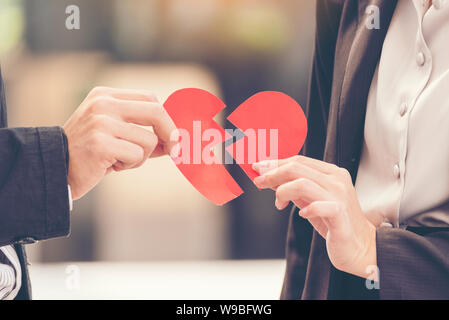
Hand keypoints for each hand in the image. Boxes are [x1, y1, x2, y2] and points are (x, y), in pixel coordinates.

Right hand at [64, 87, 177, 199]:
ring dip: (141, 156)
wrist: (55, 168)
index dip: (168, 118)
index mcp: (106, 95)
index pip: (151, 98)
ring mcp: (101, 122)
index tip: (174, 136)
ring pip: (149, 139)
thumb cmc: (90, 152)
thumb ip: (141, 129)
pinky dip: (130, 164)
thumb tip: (176, 137)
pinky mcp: (101, 143)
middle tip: (174, 149)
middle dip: (171, 133)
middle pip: (156, 111)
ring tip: (120, 159)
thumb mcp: (114, 132)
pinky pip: (137, 154)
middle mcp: (103, 104)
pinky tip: (112, 165)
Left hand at [253, 156, 376, 279]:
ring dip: (283, 191)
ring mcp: (340, 196)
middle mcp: (336, 180)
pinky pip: (320, 206)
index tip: (257, 168)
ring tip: (279, 204)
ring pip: (303, 183)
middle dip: (272, 174)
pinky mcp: (341, 215)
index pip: (298, 160)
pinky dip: (307, 208)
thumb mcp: (309, 200)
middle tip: (259, 182)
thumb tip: (268, 177)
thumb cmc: (334, 223)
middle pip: (297, 167)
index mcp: (330, 173)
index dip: (275, 163)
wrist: (360, 247)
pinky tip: (301, 214)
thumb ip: (293, 188)